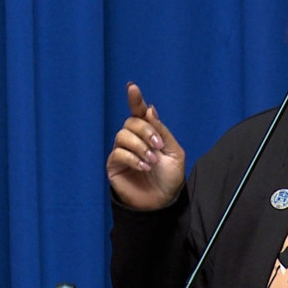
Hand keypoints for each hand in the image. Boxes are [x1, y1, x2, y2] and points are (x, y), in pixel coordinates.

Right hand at [106, 82, 185, 209]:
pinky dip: (133, 158)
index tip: (132, 87)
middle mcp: (134, 139)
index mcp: (149, 133)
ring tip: (152, 161)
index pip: (139, 112)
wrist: (163, 201)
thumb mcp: (174, 151)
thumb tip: (149, 109)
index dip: (135, 99)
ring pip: (123, 135)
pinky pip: (118, 153)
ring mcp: (122, 151)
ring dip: (141, 146)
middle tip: (159, 146)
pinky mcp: (114, 165)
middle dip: (146, 131)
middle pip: (131, 122)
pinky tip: (144, 167)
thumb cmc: (170, 177)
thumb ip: (162, 131)